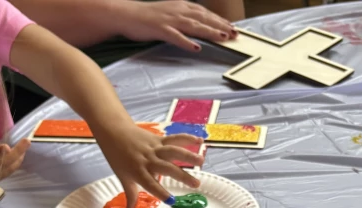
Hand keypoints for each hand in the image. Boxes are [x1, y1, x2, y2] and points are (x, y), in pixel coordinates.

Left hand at [95, 123, 201, 207]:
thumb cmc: (117, 157)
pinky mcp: (159, 139)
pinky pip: (174, 139)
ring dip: (188, 155)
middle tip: (197, 184)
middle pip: (167, 168)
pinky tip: (200, 141)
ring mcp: (154, 148)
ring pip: (173, 151)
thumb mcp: (123, 177)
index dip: (161, 192)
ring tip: (201, 162)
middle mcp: (148, 160)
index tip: (172, 201)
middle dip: (182, 176)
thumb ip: (130, 194)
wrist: (113, 131)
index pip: (150, 184)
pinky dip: (187, 138)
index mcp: (138, 171)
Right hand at [120, 0, 235, 51]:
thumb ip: (184, 19)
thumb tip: (198, 27)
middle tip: (235, 33)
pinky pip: (175, 36)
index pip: (204, 13)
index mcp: (181, 6)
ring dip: (209, 31)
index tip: (232, 27)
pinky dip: (186, 42)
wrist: (126, 13)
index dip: (219, 20)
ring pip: (193, 25)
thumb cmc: (147, 16)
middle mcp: (178, 11)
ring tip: (223, 37)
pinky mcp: (160, 29)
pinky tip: (196, 47)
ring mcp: (169, 20)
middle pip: (203, 18)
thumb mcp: (170, 13)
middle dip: (220, 26)